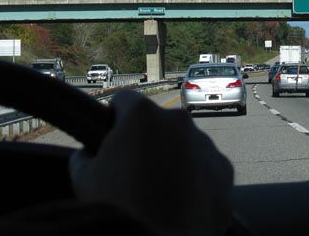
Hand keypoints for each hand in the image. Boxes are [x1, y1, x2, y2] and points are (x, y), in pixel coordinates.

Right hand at [69, 88, 234, 235]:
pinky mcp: (224, 169)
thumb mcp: (84, 179)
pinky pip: (205, 167)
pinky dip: (196, 179)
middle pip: (158, 123)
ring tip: (160, 192)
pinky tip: (181, 202)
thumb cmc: (120, 208)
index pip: (124, 100)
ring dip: (173, 159)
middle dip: (147, 140)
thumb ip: (85, 156)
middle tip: (134, 171)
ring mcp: (206, 144)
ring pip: (185, 144)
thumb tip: (89, 154)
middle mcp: (178, 121)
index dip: (113, 117)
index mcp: (142, 115)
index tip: (109, 136)